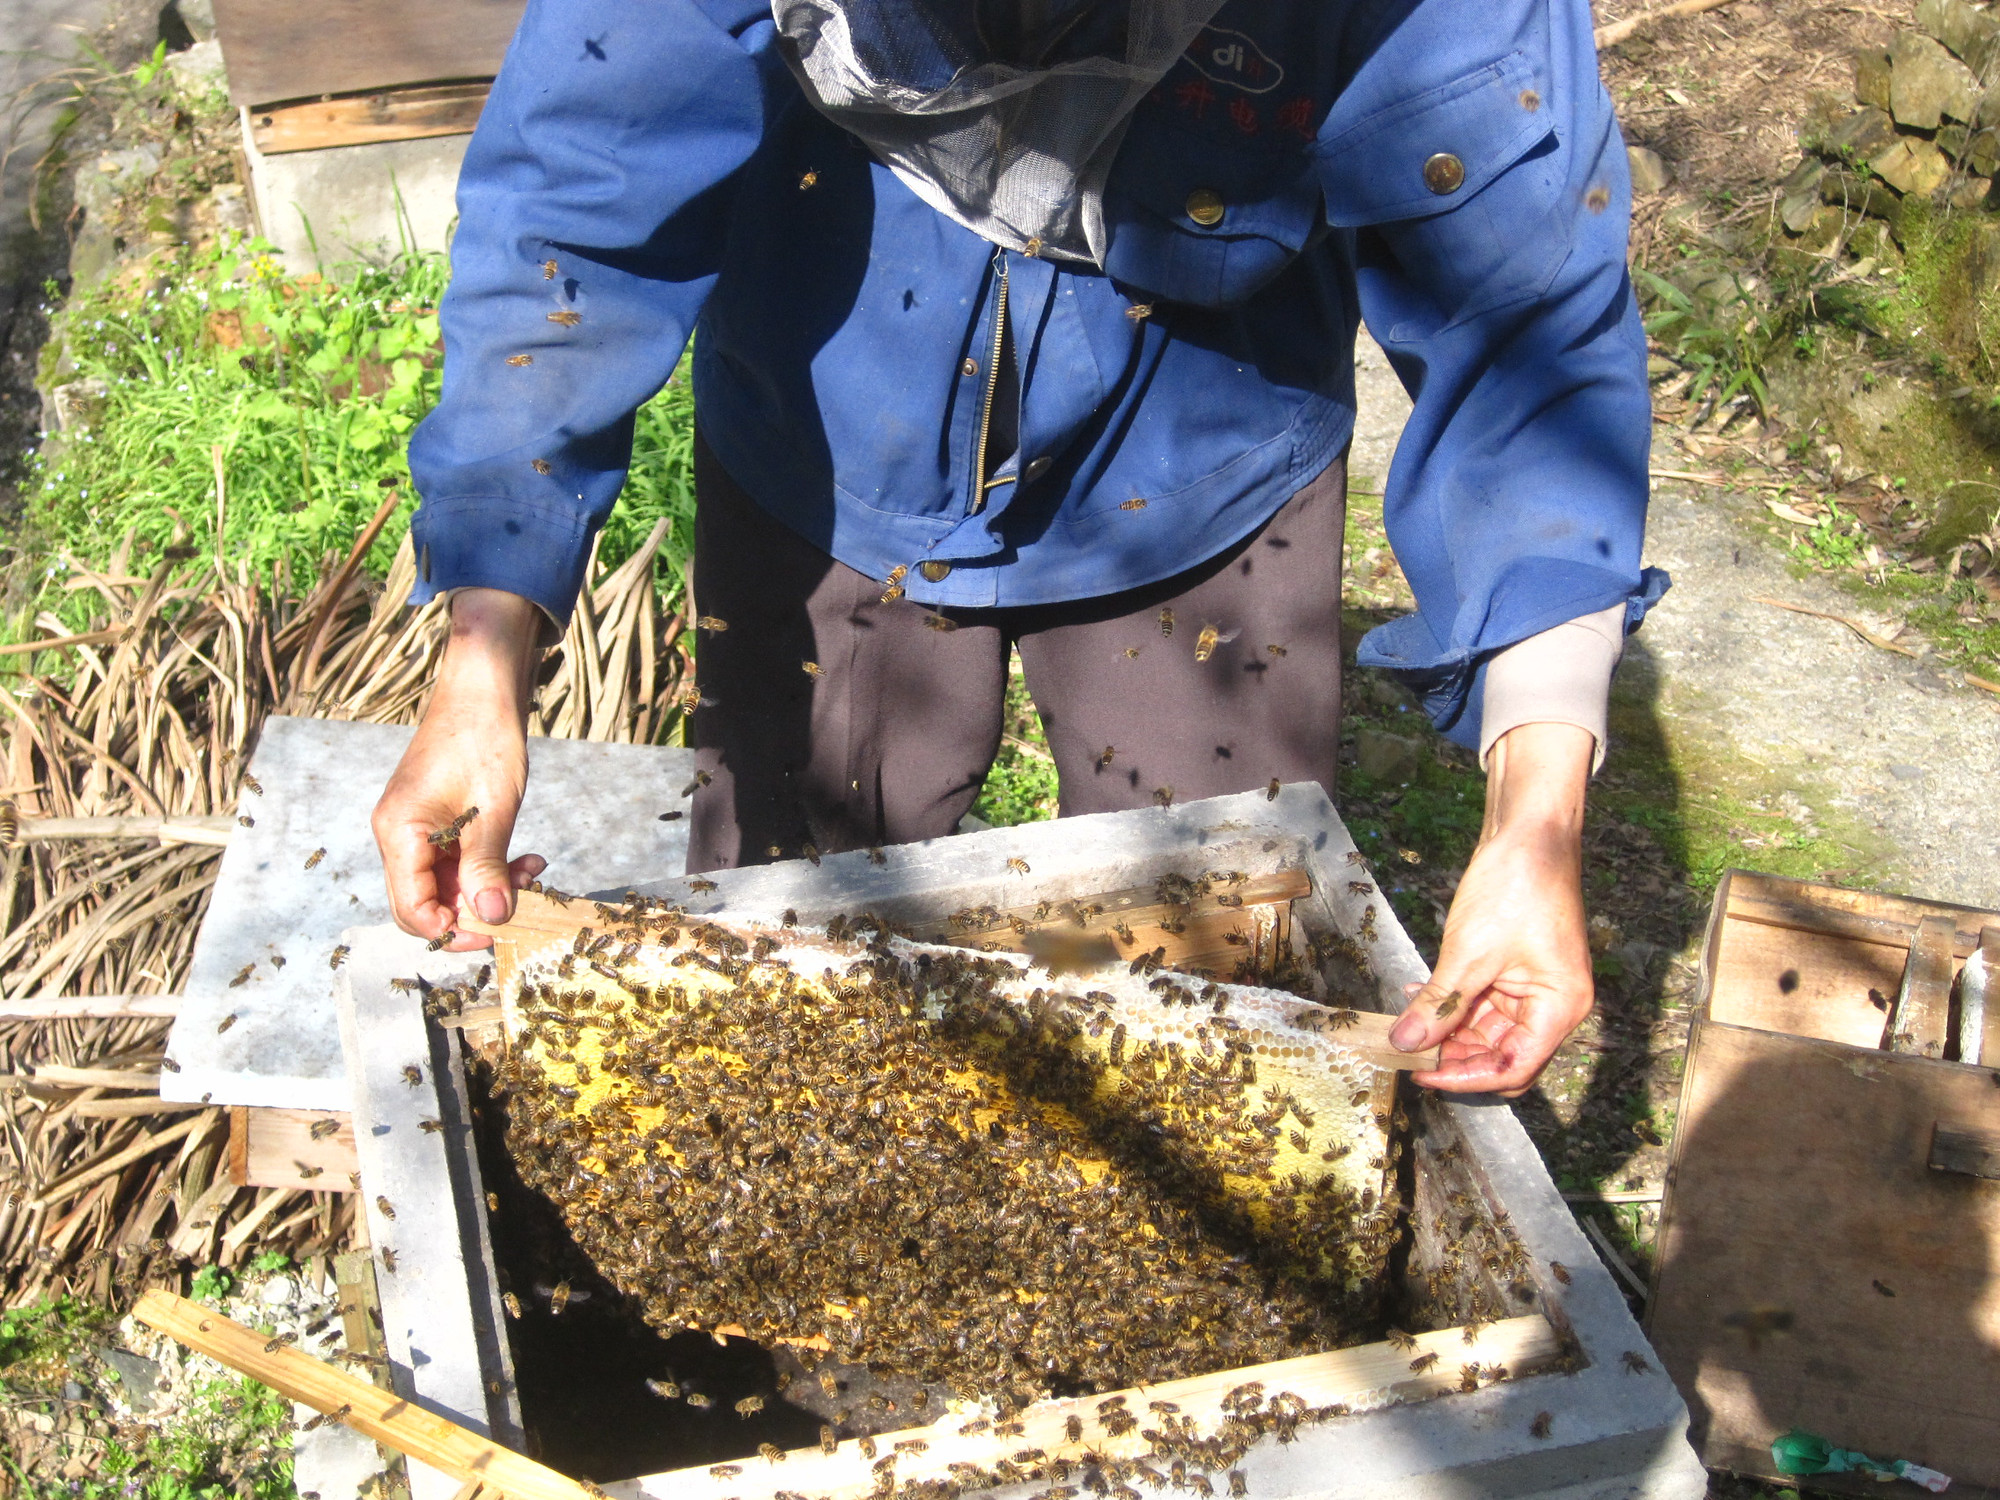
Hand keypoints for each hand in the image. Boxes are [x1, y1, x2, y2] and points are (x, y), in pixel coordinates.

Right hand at [372, 588, 547, 949]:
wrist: (484, 688)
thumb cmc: (484, 737)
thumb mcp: (493, 810)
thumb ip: (487, 867)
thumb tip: (491, 917)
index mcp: (398, 833)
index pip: (412, 910)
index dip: (453, 932)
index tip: (496, 934)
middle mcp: (396, 835)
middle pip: (425, 903)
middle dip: (474, 912)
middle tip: (521, 904)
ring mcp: (413, 828)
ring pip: (445, 885)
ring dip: (489, 887)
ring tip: (533, 872)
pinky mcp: (434, 821)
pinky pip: (456, 862)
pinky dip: (489, 867)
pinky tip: (526, 858)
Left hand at [1388, 721, 1594, 1095]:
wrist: (1528, 832)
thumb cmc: (1516, 885)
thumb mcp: (1468, 952)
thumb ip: (1439, 1005)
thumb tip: (1406, 1044)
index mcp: (1559, 1008)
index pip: (1513, 1068)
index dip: (1466, 1078)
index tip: (1422, 1074)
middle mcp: (1554, 1005)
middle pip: (1501, 1054)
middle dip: (1454, 1056)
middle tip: (1406, 1052)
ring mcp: (1536, 988)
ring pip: (1488, 1031)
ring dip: (1448, 1031)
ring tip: (1406, 1026)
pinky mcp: (1517, 971)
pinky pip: (1484, 1003)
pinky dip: (1454, 1005)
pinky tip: (1420, 998)